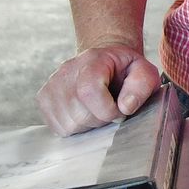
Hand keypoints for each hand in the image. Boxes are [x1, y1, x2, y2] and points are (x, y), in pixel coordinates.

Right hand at [37, 42, 159, 135]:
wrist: (107, 62)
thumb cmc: (126, 70)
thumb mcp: (144, 73)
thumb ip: (141, 87)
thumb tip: (125, 107)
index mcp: (92, 60)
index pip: (89, 92)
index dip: (108, 110)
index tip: (120, 110)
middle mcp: (66, 71)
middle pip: (79, 114)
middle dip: (100, 119)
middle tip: (110, 108)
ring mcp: (52, 85)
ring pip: (68, 124)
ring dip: (88, 125)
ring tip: (97, 109)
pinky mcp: (43, 98)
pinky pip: (58, 127)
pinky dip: (75, 127)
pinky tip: (84, 112)